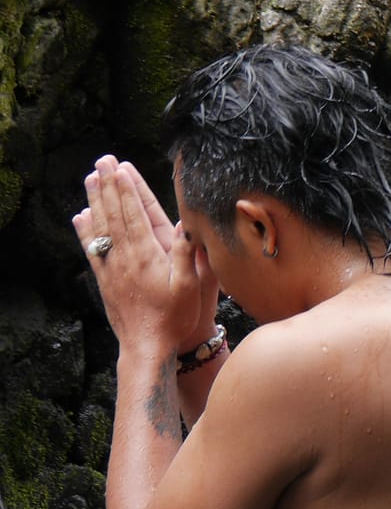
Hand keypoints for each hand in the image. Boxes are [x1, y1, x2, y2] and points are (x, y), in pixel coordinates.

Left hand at [73, 156, 214, 357]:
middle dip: (107, 186)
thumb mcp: (192, 286)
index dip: (126, 189)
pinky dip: (85, 231)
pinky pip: (92, 249)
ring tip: (89, 179)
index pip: (133, 214)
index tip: (120, 168)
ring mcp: (111, 268)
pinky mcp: (104, 280)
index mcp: (147, 255)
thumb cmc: (175, 318)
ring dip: (94, 201)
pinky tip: (81, 217)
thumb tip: (187, 224)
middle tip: (102, 162)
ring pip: (100, 227)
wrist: (147, 346)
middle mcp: (125, 258)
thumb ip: (187, 254)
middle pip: (113, 214)